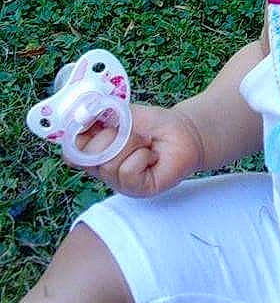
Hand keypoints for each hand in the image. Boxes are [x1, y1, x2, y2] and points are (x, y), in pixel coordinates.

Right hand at [72, 102, 205, 196]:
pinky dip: (142, 157)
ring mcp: (120, 183)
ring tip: (145, 144)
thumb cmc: (154, 124)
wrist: (184, 131)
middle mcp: (104, 171)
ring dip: (131, 145)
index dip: (79, 137)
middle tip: (133, 134)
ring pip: (109, 164)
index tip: (96, 123)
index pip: (71, 153)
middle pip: (88, 157)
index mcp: (96, 153)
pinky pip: (128, 172)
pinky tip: (152, 156)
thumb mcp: (122, 113)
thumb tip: (79, 114)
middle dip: (112, 137)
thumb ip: (99, 114)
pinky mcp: (138, 190)